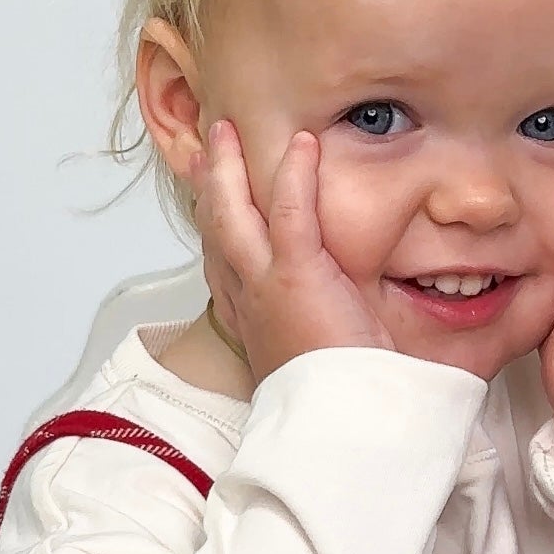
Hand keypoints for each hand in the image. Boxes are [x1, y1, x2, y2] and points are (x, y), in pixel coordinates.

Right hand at [189, 119, 395, 384]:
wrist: (338, 424)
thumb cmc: (339, 398)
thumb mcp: (316, 354)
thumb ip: (317, 326)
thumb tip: (343, 312)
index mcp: (249, 318)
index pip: (223, 261)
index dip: (215, 224)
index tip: (211, 197)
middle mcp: (246, 299)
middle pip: (216, 228)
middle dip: (211, 185)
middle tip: (210, 148)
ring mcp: (265, 284)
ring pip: (234, 213)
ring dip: (231, 167)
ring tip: (230, 129)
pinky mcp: (295, 276)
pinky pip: (290, 212)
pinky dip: (294, 174)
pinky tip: (302, 143)